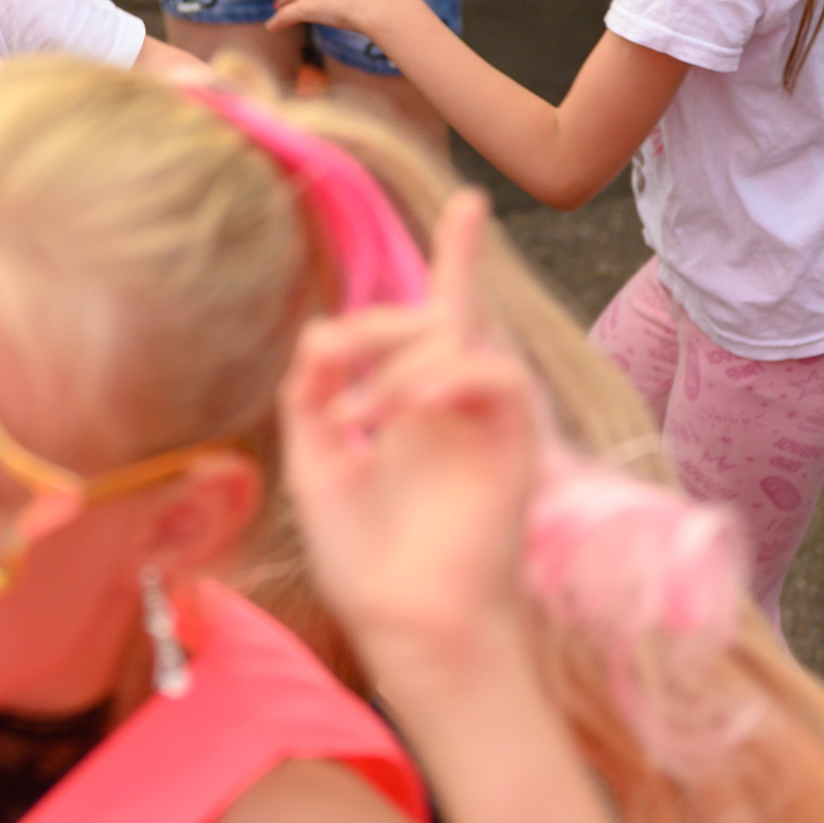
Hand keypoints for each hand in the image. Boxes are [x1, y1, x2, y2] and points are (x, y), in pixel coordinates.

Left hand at [283, 190, 542, 661]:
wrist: (410, 624)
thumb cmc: (365, 558)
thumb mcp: (313, 463)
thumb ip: (310, 391)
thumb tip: (323, 330)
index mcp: (411, 403)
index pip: (436, 314)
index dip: (456, 256)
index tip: (471, 200)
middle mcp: (453, 401)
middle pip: (437, 313)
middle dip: (379, 326)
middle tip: (339, 392)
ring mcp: (485, 419)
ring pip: (457, 335)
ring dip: (396, 364)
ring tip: (363, 421)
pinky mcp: (514, 441)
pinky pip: (494, 374)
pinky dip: (446, 378)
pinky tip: (411, 411)